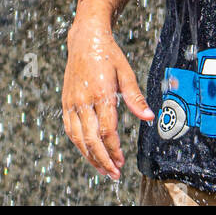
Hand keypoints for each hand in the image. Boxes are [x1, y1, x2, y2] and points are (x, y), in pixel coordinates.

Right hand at [62, 20, 154, 179]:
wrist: (85, 40)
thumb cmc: (109, 55)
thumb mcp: (126, 72)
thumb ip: (136, 98)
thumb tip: (149, 117)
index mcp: (100, 93)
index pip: (106, 130)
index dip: (114, 149)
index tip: (122, 162)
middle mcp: (82, 101)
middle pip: (90, 140)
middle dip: (103, 160)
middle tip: (114, 174)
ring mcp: (71, 103)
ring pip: (78, 139)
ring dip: (90, 157)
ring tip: (104, 169)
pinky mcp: (65, 103)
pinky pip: (70, 130)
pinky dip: (79, 145)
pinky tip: (89, 153)